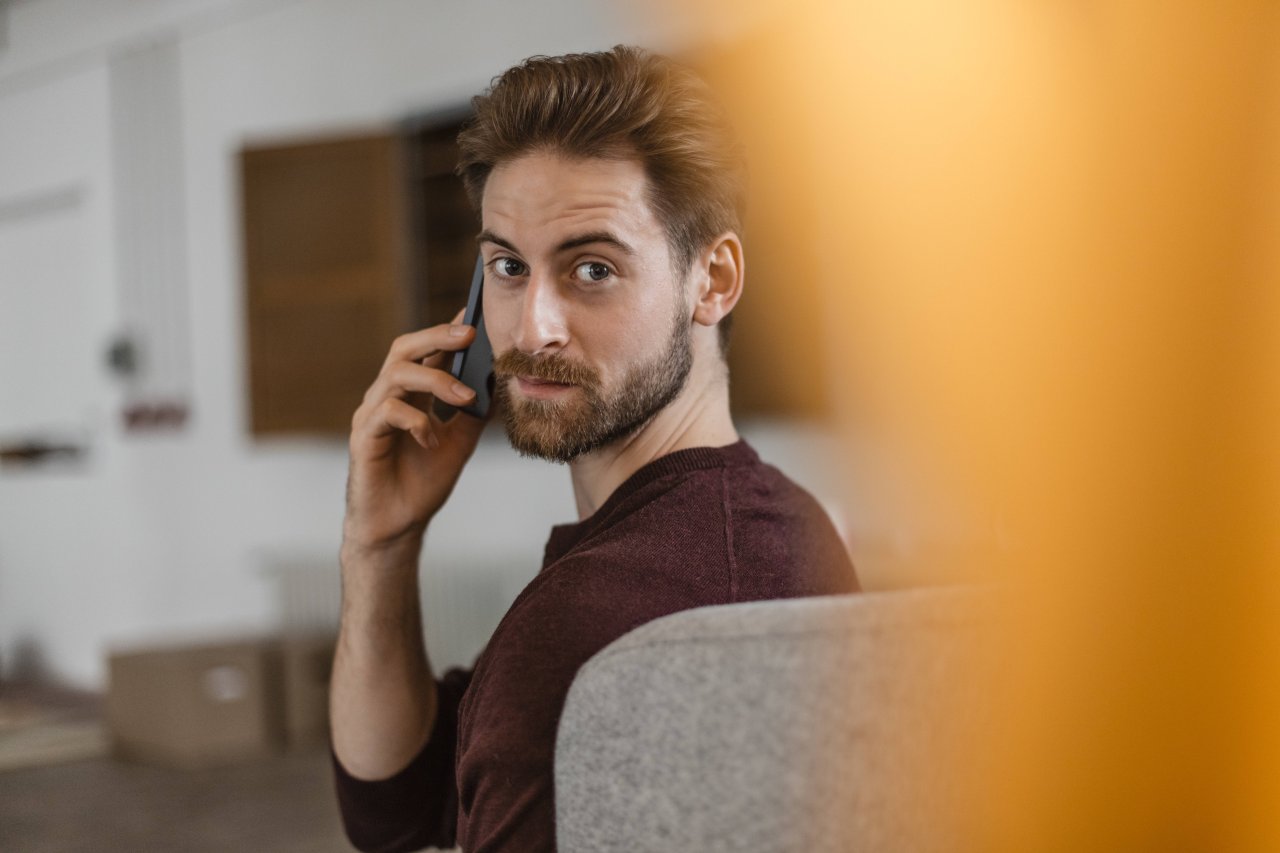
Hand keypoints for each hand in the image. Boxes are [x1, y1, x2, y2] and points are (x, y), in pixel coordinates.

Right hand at [343, 314, 487, 554]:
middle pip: (404, 349)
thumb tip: (501, 382)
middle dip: (437, 336)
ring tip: (465, 398)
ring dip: (437, 380)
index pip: (427, 352)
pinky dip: (417, 421)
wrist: (398, 525)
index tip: (475, 314)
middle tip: (470, 334)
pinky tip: (432, 440)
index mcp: (410, 395)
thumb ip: (475, 413)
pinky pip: (388, 412)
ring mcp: (372, 415)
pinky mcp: (364, 437)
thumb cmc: (423, 483)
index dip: (448, 330)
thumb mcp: (460, 442)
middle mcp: (387, 397)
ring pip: (397, 374)